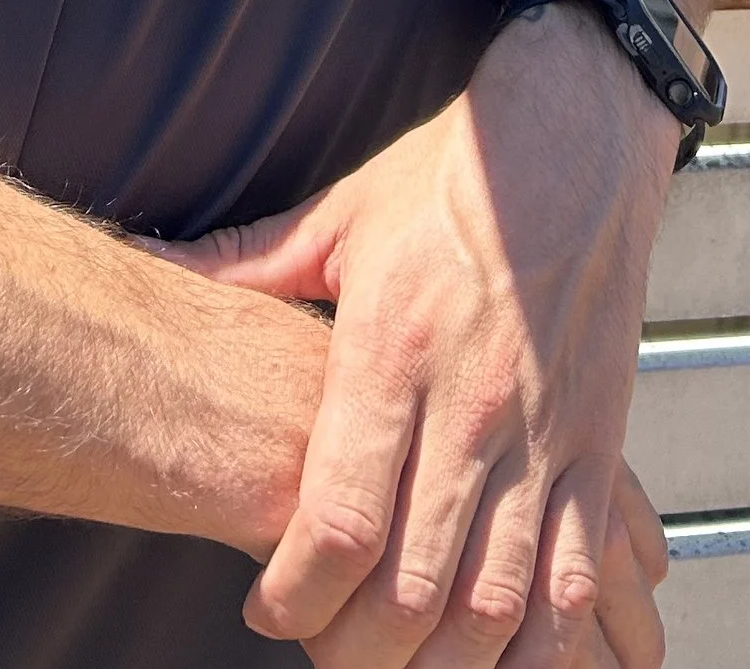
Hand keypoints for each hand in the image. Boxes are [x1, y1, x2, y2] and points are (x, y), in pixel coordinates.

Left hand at [161, 4, 675, 664]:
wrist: (572, 133)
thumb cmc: (448, 176)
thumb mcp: (337, 218)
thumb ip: (243, 266)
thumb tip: (148, 261)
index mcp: (392, 348)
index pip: (340, 516)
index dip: (297, 594)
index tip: (266, 612)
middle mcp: (471, 403)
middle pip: (414, 584)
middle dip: (360, 651)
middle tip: (326, 655)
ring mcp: (544, 432)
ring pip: (501, 601)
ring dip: (449, 664)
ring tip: (404, 668)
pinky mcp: (601, 443)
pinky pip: (580, 575)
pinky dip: (548, 643)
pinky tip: (508, 660)